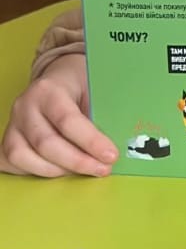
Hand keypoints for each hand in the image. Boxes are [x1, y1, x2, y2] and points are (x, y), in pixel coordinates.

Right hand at [0, 55, 117, 176]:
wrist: (60, 77)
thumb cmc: (82, 85)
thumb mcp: (95, 90)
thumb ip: (101, 114)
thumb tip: (112, 146)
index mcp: (49, 90)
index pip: (68, 120)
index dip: (90, 141)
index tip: (111, 155)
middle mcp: (25, 106)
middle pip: (46, 142)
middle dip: (77, 162)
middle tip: (102, 169)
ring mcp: (13, 124)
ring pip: (23, 156)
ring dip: (56, 170)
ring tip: (82, 170)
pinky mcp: (6, 139)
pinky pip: (11, 162)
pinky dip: (33, 171)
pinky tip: (58, 170)